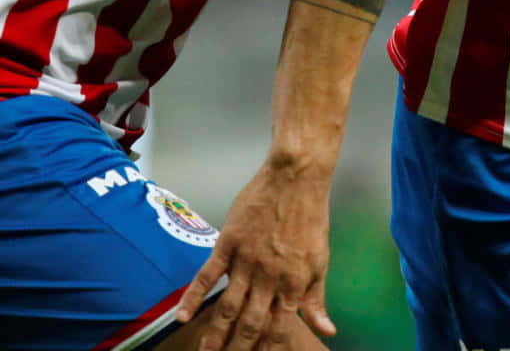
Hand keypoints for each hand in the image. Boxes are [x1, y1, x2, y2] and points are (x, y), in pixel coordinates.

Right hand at [175, 160, 335, 348]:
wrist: (298, 176)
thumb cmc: (311, 216)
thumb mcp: (320, 259)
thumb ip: (316, 299)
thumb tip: (326, 331)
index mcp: (294, 283)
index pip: (278, 330)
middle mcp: (270, 276)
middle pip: (249, 324)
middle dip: (237, 350)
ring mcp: (247, 260)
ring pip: (227, 307)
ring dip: (215, 334)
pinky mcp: (229, 242)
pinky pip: (207, 275)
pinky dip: (193, 298)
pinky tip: (183, 317)